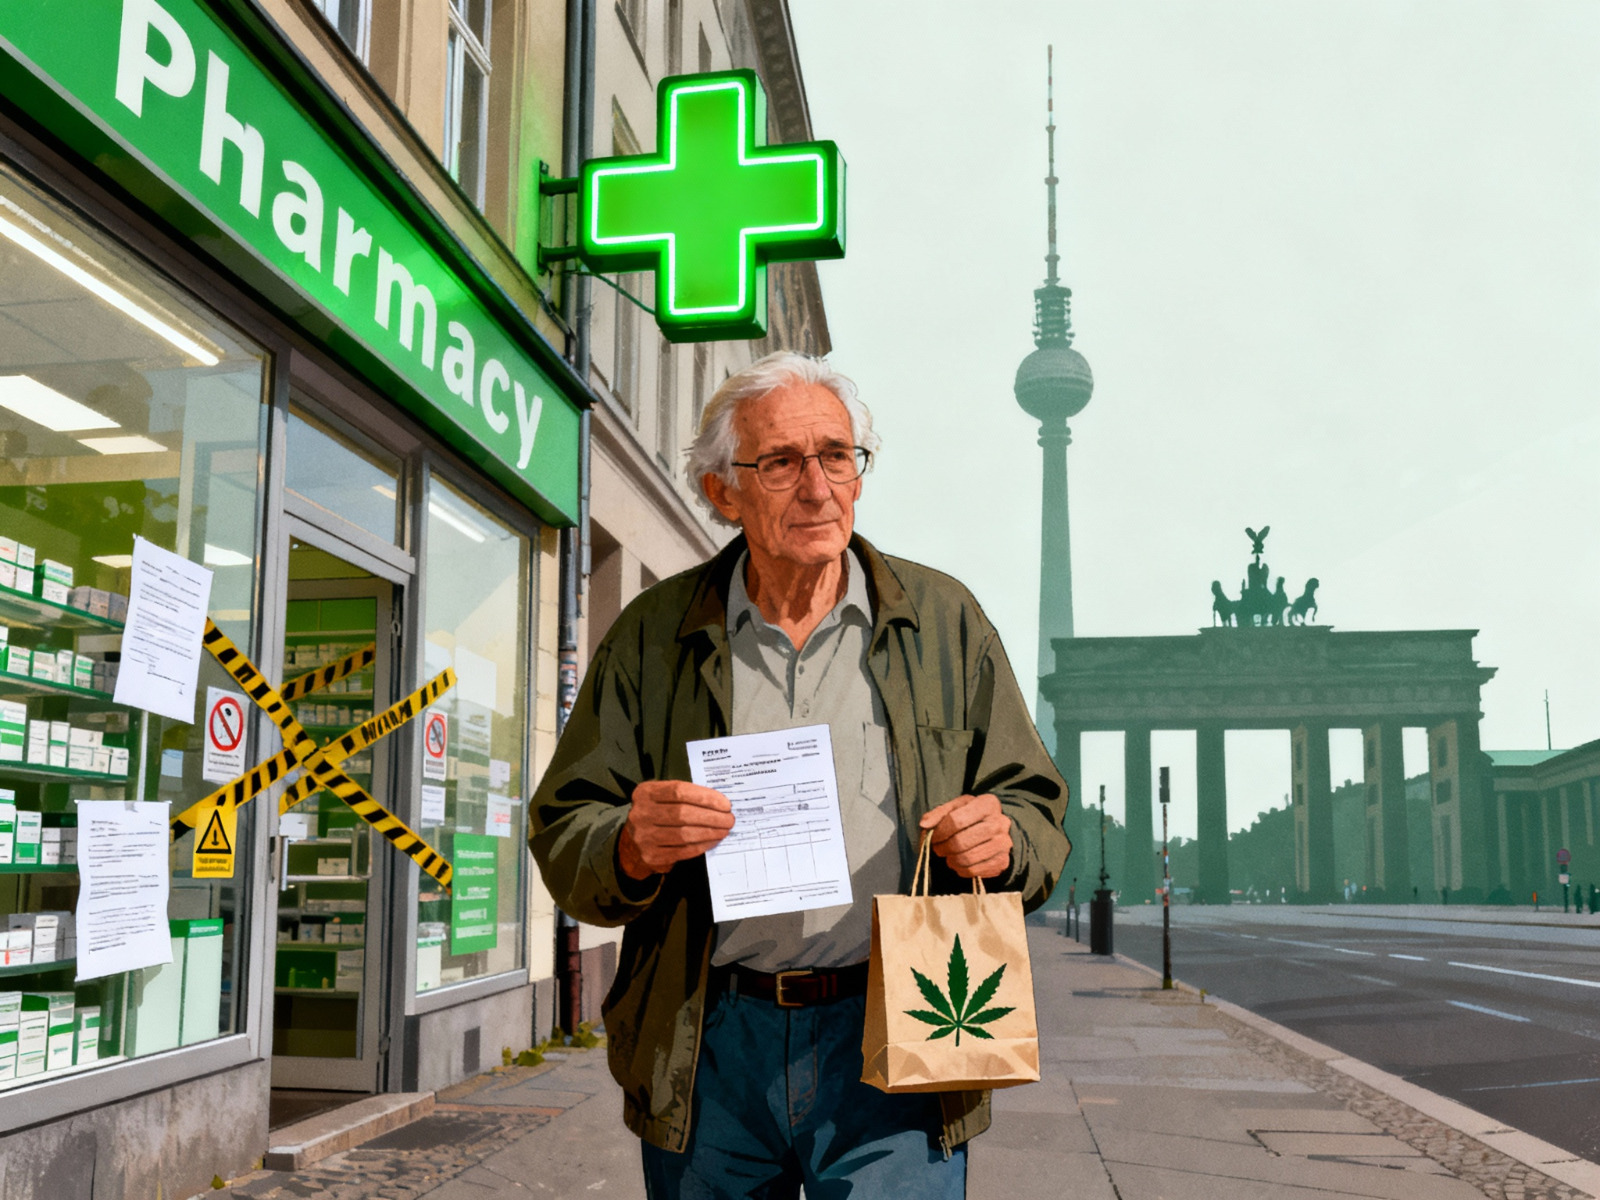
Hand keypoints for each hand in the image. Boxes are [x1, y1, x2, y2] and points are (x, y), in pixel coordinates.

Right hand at [618, 780, 734, 879]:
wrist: (633, 843)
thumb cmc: (657, 814)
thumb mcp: (662, 798)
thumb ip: (685, 796)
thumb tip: (719, 804)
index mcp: (645, 792)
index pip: (679, 791)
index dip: (705, 797)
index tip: (725, 804)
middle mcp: (641, 813)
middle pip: (683, 813)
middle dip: (711, 817)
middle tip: (729, 819)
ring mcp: (644, 836)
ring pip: (684, 834)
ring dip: (709, 832)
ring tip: (724, 830)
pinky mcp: (651, 856)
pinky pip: (683, 851)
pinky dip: (701, 845)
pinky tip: (712, 841)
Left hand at [920, 794, 1011, 878]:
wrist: (998, 830)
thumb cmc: (973, 817)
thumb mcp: (957, 808)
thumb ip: (939, 814)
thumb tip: (924, 824)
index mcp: (988, 804)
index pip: (956, 821)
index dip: (939, 832)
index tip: (933, 836)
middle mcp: (1000, 823)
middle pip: (960, 842)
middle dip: (943, 848)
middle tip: (938, 848)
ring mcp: (1003, 843)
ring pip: (966, 858)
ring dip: (951, 860)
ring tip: (949, 855)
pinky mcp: (1003, 861)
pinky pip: (974, 871)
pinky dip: (961, 869)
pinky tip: (959, 863)